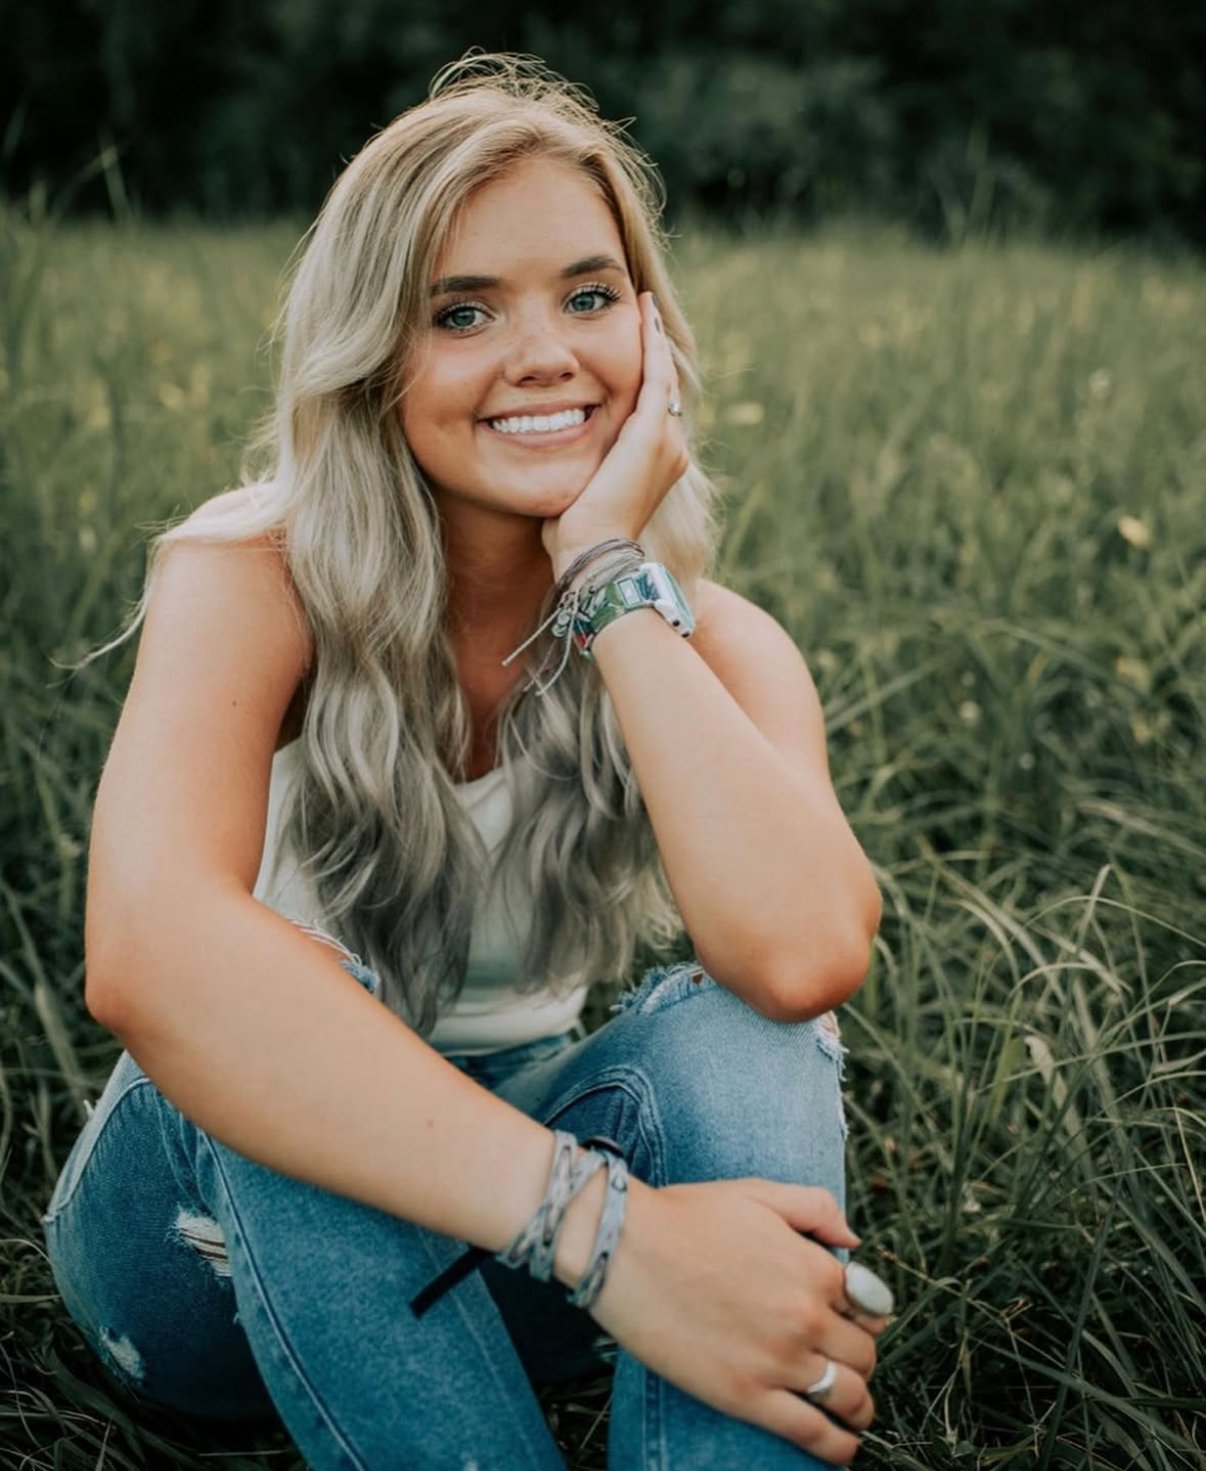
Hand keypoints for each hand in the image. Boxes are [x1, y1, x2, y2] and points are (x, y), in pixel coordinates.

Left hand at [543, 291, 688, 578]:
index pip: (650, 409)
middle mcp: (670, 450)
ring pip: (662, 377)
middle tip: (643, 316)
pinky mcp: (651, 433)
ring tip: (645, 307)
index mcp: (656, 465)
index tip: (630, 350)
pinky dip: (650, 343)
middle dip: (651, 352)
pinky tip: (644, 316)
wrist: (593, 554)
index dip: (642, 378)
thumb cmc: (577, 537)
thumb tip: (548, 453)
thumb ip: (577, 467)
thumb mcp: (579, 492)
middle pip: (662, 388)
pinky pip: (654, 374)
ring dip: (653, 340)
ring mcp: (666, 441)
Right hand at [583, 1176, 886, 1465]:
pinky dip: (839, 1447)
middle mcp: (807, 1318)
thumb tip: (853, 1240)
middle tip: (845, 1363)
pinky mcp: (747, 1397)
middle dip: (860, 1360)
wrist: (626, 1248)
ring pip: (848, 1398)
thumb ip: (816, 1208)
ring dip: (858, 1408)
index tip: (852, 1322)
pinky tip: (842, 1447)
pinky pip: (814, 1435)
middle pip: (863, 1356)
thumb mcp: (758, 1193)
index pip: (871, 1307)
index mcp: (814, 1269)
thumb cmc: (686, 1216)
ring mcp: (779, 1361)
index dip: (865, 1316)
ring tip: (851, 1411)